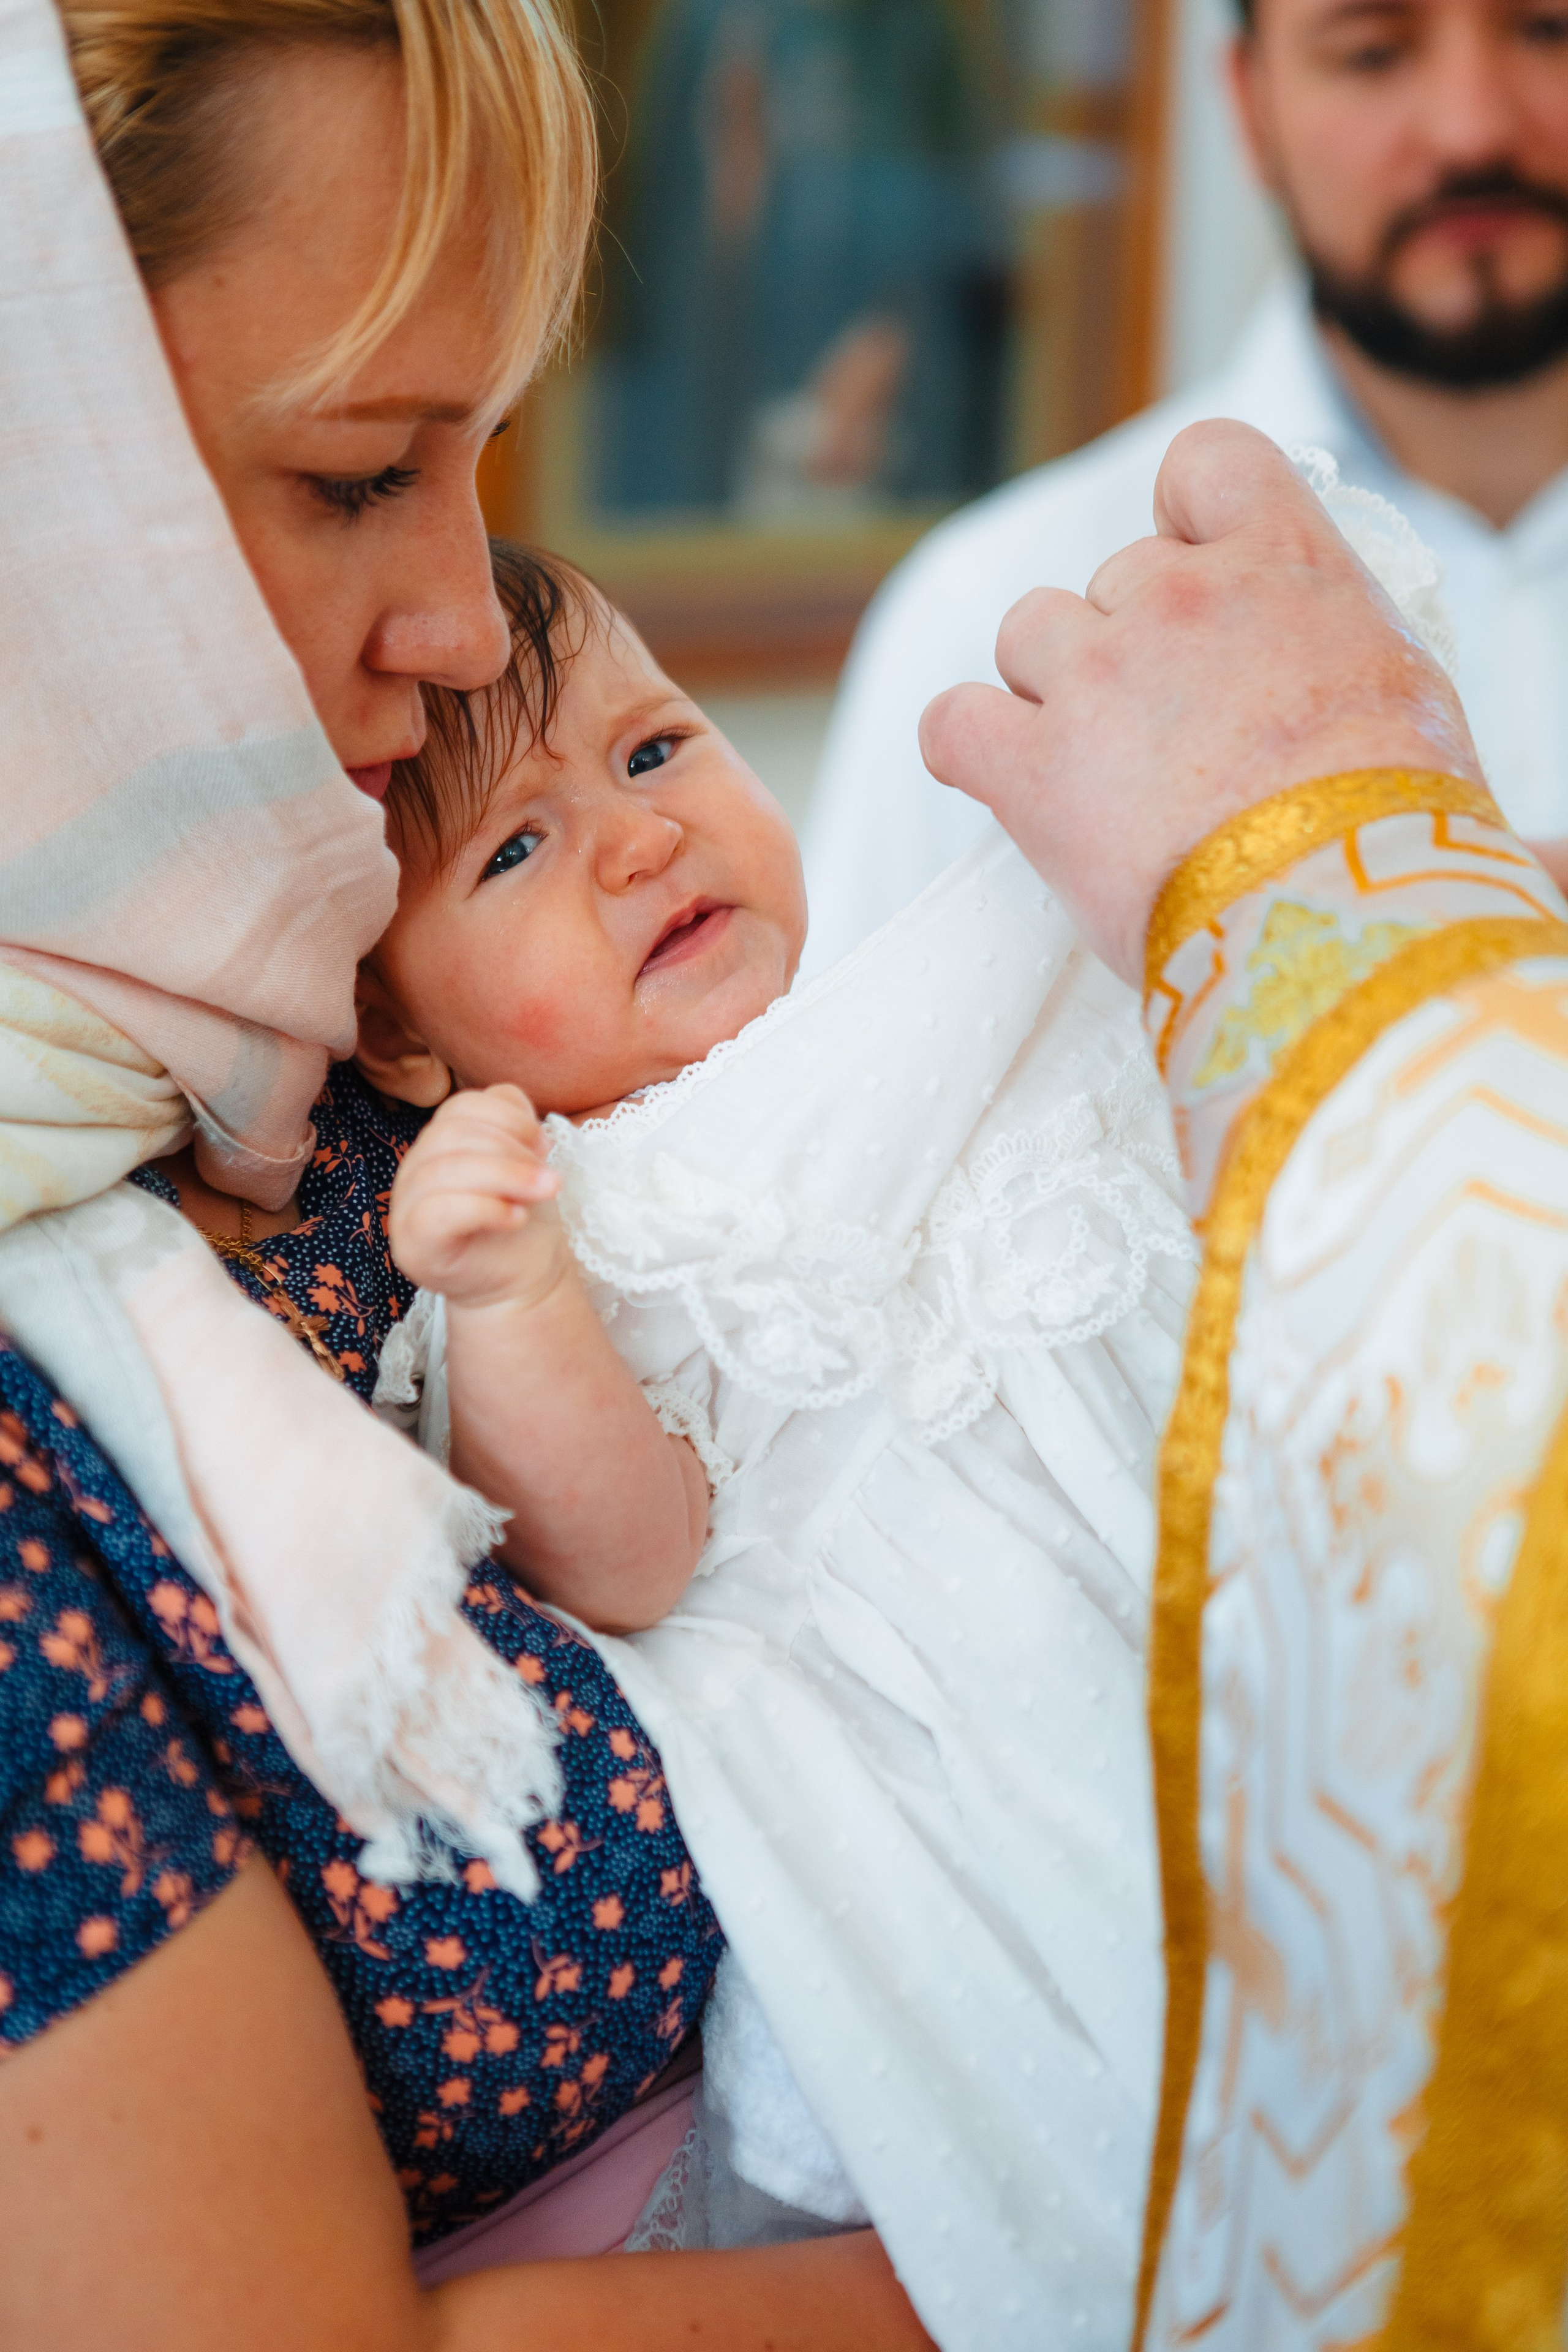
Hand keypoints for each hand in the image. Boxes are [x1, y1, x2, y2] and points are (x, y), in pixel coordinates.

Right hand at [388, 1084, 565, 1311]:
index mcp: (439, 1143)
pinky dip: (485, 1208)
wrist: (519, 1284)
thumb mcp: (523, 1162)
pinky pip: (439, 1212)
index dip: (508, 1117)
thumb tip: (518, 1119)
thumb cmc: (518, 1219)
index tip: (544, 1145)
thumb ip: (512, 1128)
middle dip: (511, 1148)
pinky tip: (516, 1218)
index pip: (461, 1107)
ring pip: (444, 1169)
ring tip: (545, 1191)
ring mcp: (406, 1209)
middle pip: (451, 1133)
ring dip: (507, 1175)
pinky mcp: (412, 1245)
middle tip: (550, 1176)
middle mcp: (414, 1170)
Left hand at [918, 420, 1482, 983]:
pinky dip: (967, 745)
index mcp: (1282, 562)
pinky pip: (951, 723)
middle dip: (1133, 645)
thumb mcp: (1400, 689)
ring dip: (1052, 688)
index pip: (1205, 463)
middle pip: (1114, 578)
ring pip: (1028, 634)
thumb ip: (1329, 640)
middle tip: (1176, 739)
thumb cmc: (1395, 827)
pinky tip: (1003, 779)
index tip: (1191, 572)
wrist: (1346, 915)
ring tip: (1105, 772)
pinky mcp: (1032, 767)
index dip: (1183, 518)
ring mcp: (1097, 677)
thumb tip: (1308, 667)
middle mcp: (1179, 597)